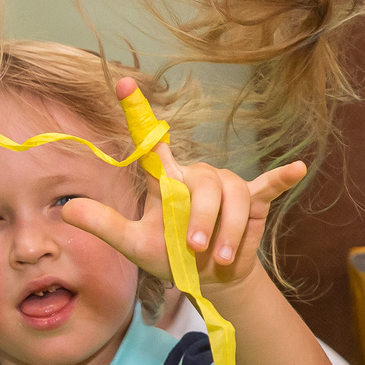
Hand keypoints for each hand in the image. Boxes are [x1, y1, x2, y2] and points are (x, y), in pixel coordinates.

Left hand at [64, 82, 305, 290]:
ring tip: (218, 257)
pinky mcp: (252, 202)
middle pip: (203, 183)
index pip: (150, 141)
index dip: (138, 111)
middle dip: (201, 218)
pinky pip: (267, 186)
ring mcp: (227, 187)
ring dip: (227, 228)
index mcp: (166, 180)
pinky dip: (281, 178)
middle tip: (194, 250)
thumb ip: (105, 225)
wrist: (207, 280)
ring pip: (231, 193)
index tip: (124, 84)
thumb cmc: (169, 257)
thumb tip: (67, 210)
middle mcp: (196, 175)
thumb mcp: (133, 244)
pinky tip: (297, 169)